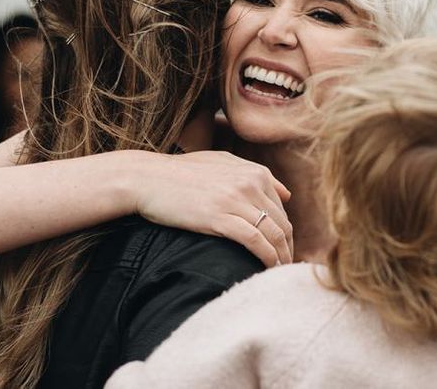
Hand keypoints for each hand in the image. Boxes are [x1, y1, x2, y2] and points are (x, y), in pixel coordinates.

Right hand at [132, 150, 292, 266]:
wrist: (148, 178)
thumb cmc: (182, 172)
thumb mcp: (221, 162)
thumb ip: (255, 173)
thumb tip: (287, 194)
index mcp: (255, 172)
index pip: (282, 210)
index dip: (286, 235)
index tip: (283, 252)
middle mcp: (251, 183)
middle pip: (282, 224)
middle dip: (288, 250)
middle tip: (286, 270)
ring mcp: (236, 200)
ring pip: (274, 234)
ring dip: (281, 258)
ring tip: (278, 275)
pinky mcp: (220, 217)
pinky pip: (255, 241)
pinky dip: (267, 258)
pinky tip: (266, 270)